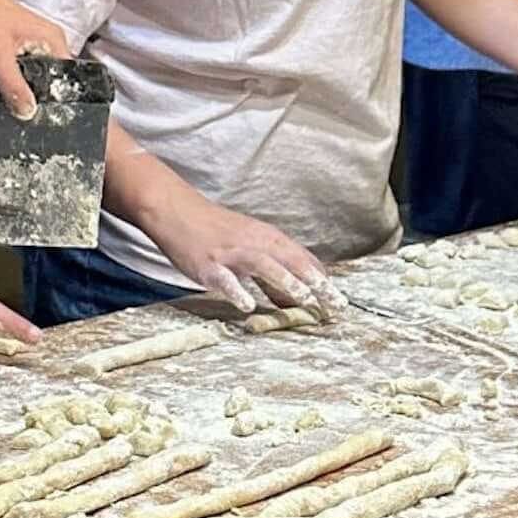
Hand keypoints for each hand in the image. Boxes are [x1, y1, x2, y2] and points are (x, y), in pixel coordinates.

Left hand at [0, 0, 71, 119]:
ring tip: (9, 105)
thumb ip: (13, 84)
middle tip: (22, 114)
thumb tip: (28, 111)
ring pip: (29, 79)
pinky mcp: (9, 51)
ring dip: (19, 91)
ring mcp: (26, 47)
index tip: (44, 116)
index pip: (66, 77)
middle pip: (48, 81)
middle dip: (35, 98)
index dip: (56, 97)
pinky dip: (6, 84)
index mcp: (52, 39)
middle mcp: (43, 43)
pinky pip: (14, 74)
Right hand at [142, 181, 334, 318]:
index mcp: (268, 239)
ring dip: (286, 282)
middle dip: (315, 283)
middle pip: (291, 262)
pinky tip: (247, 306)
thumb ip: (273, 273)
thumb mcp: (250, 247)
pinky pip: (225, 279)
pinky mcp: (208, 265)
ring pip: (264, 266)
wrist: (177, 211)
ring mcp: (231, 254)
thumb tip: (297, 299)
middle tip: (335, 304)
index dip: (323, 281)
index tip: (340, 302)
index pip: (303, 259)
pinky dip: (237, 291)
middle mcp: (254, 244)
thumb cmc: (216, 232)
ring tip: (306, 298)